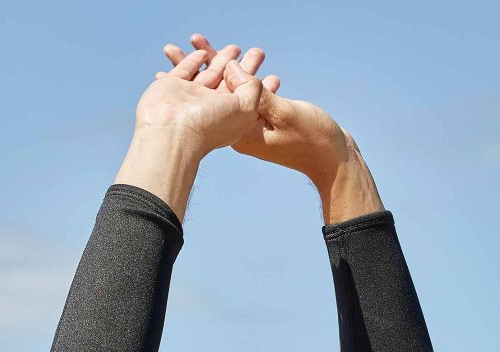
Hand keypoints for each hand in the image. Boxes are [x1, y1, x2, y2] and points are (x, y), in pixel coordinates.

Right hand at [132, 46, 265, 158]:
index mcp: (230, 118)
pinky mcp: (172, 86)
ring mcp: (192, 98)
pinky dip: (193, 60)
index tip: (275, 78)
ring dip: (221, 61)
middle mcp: (212, 109)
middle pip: (232, 84)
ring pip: (209, 74)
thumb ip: (252, 86)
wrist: (172, 130)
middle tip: (258, 52)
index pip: (250, 100)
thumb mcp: (246, 107)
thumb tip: (235, 66)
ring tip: (234, 47)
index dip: (264, 88)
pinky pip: (185, 69)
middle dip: (246, 68)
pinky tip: (201, 52)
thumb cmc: (210, 125)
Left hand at [161, 34, 356, 186]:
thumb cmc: (311, 139)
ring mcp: (251, 127)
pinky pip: (247, 96)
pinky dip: (243, 77)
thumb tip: (231, 71)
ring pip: (230, 91)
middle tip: (170, 48)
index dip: (190, 74)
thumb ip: (257, 92)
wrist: (329, 159)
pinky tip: (238, 62)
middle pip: (211, 94)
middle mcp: (240, 129)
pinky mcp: (263, 123)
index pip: (209, 97)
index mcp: (240, 130)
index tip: (173, 55)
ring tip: (201, 44)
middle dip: (193, 69)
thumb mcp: (284, 112)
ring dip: (220, 66)